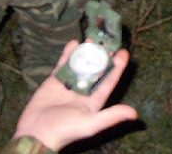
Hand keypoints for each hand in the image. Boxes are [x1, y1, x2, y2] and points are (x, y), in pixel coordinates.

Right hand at [13, 40, 137, 150]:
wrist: (36, 133)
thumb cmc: (64, 130)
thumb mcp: (90, 124)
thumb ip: (111, 116)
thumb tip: (135, 113)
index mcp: (94, 101)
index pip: (109, 81)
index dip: (117, 67)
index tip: (124, 52)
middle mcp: (83, 91)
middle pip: (96, 70)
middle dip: (102, 55)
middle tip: (107, 40)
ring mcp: (68, 85)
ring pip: (80, 64)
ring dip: (86, 52)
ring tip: (91, 38)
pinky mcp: (54, 81)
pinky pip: (63, 64)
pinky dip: (68, 53)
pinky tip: (74, 42)